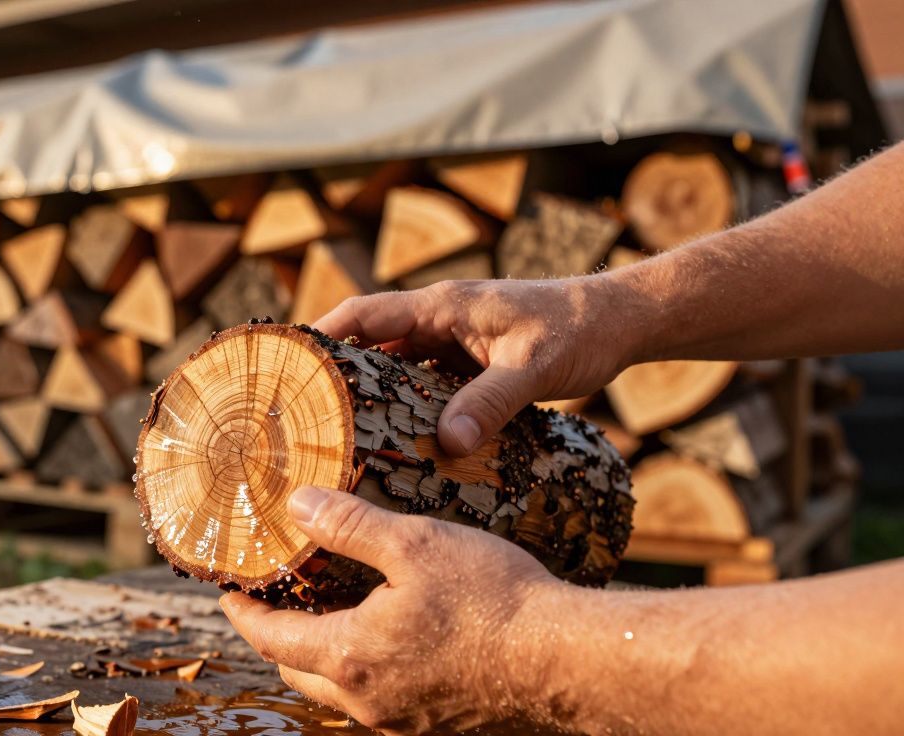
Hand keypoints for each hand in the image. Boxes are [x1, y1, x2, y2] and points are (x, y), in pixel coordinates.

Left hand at [220, 486, 562, 733]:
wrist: (569, 663)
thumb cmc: (493, 600)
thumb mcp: (414, 544)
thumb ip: (350, 525)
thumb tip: (298, 505)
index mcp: (351, 657)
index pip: (271, 639)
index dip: (244, 614)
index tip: (228, 593)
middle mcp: (369, 701)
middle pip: (299, 671)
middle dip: (279, 637)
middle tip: (275, 602)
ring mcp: (404, 720)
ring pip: (342, 689)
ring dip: (325, 654)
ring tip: (330, 613)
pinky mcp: (439, 725)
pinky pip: (383, 698)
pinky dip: (368, 667)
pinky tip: (392, 638)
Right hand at [313, 278, 632, 455]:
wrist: (618, 322)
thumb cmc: (578, 332)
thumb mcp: (533, 369)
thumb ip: (490, 402)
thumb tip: (449, 442)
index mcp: (441, 307)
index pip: (363, 314)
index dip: (321, 336)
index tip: (287, 363)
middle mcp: (439, 319)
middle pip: (370, 342)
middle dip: (337, 372)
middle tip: (303, 413)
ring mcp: (454, 340)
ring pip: (396, 365)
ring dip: (372, 392)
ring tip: (340, 434)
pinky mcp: (470, 360)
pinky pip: (424, 381)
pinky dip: (406, 404)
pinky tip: (398, 438)